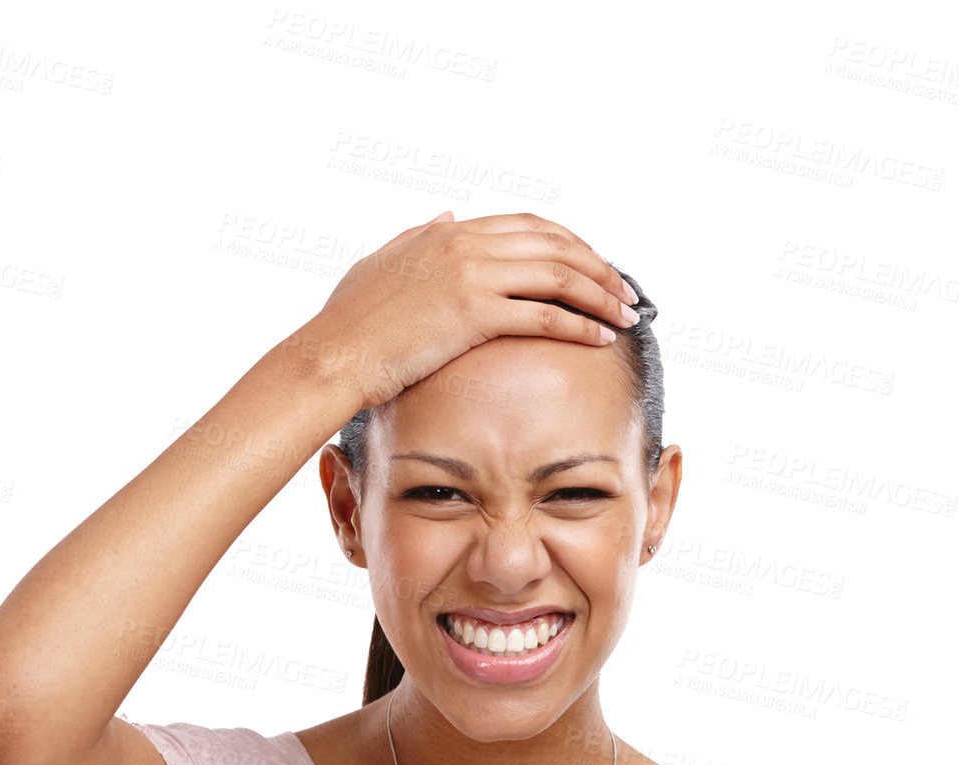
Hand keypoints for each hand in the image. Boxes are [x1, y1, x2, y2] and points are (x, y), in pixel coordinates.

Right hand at [288, 210, 638, 412]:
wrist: (333, 356)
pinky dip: (579, 325)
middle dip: (598, 268)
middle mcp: (465, 242)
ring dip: (600, 295)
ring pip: (558, 275)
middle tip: (626, 294)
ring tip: (626, 317)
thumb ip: (419, 236)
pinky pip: (543, 315)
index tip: (595, 269)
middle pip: (554, 244)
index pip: (530, 227)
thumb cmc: (349, 323)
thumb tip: (449, 215)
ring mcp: (471, 275)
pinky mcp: (473, 314)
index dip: (572, 246)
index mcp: (449, 233)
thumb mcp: (383, 263)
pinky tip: (600, 339)